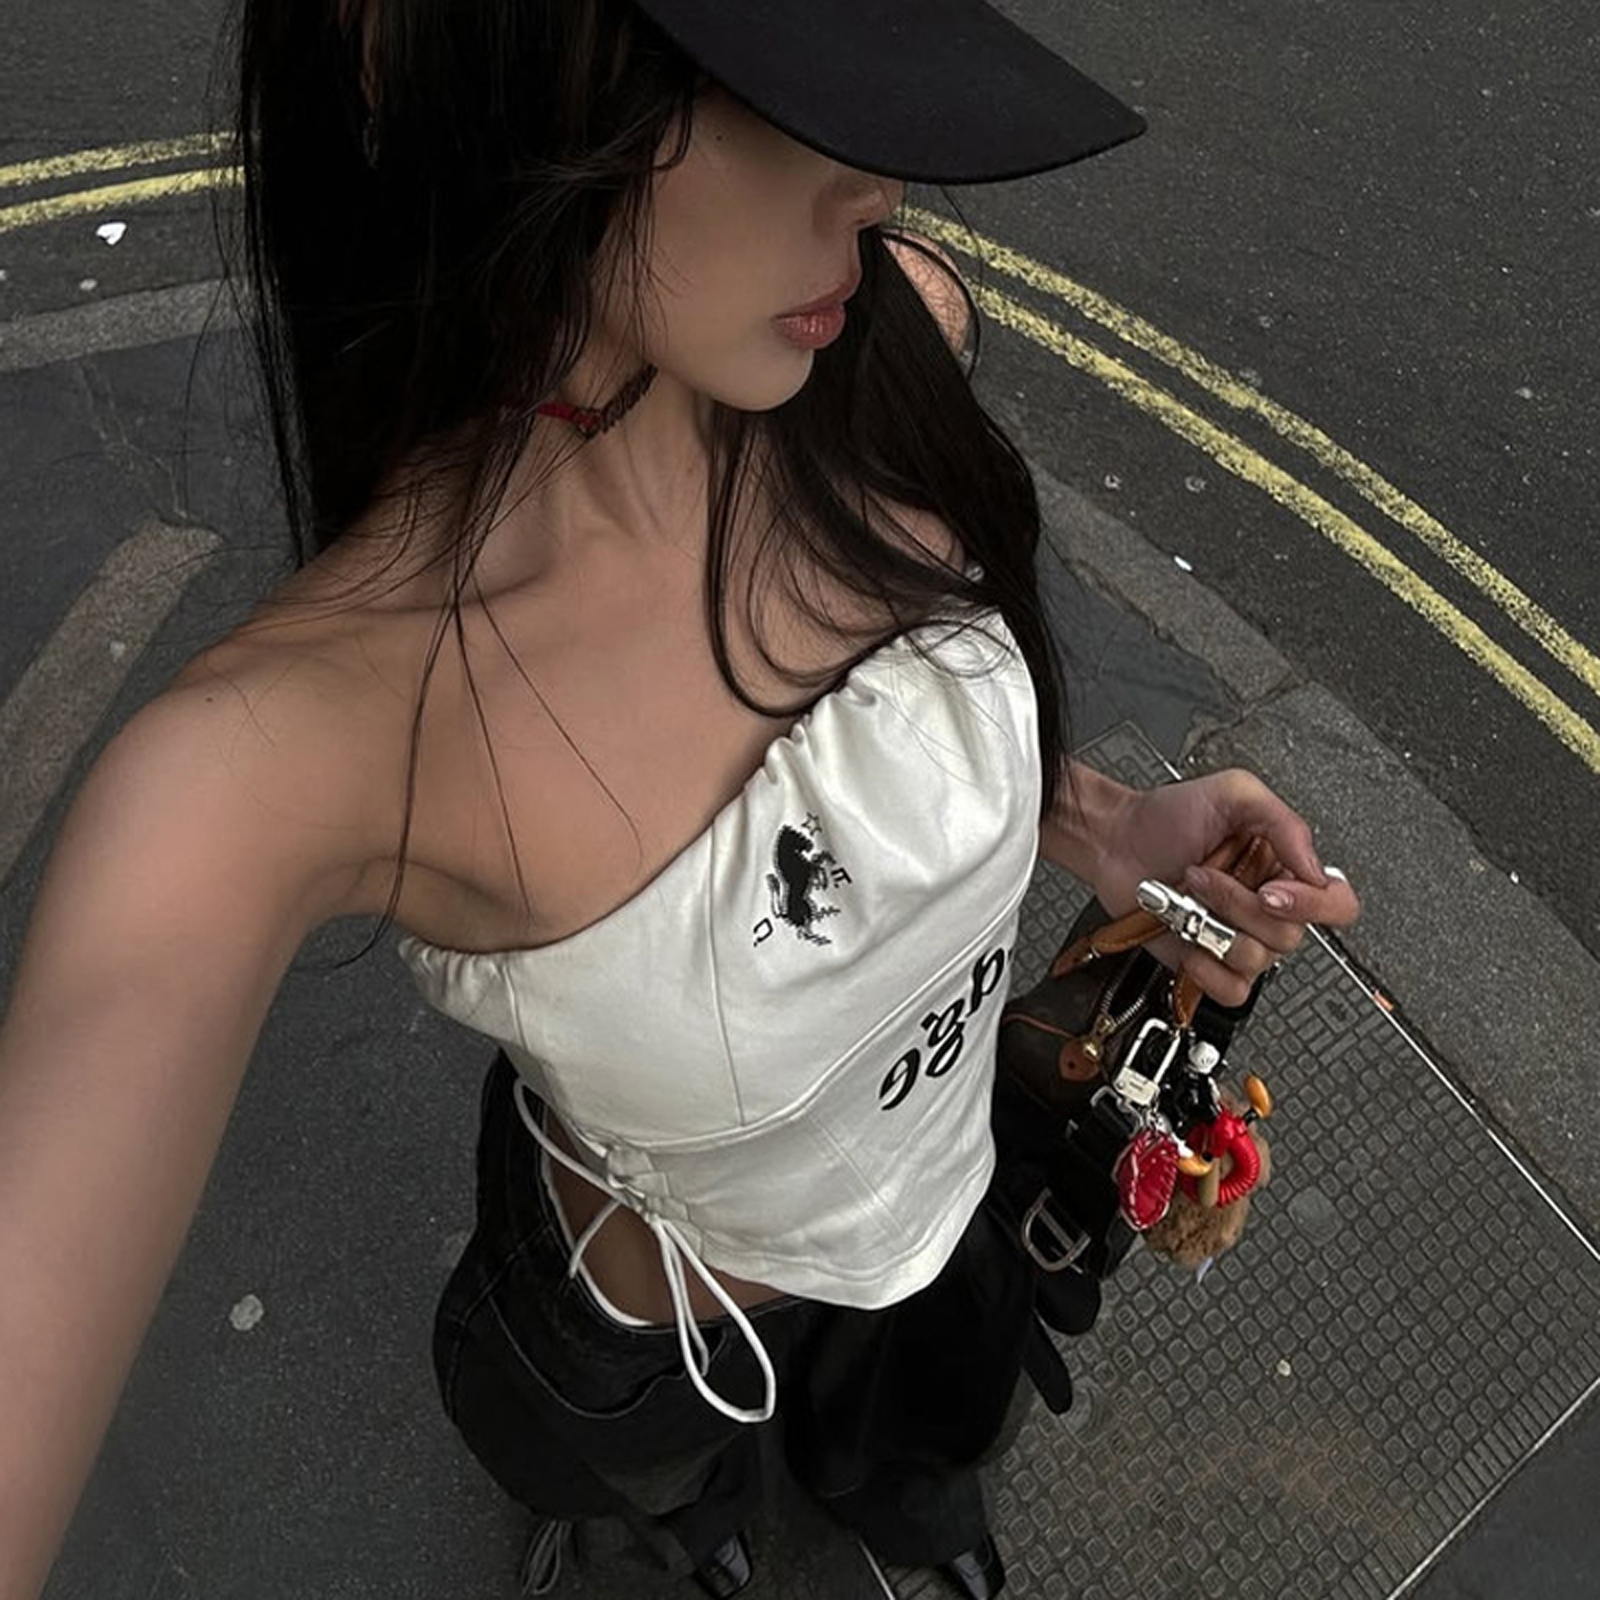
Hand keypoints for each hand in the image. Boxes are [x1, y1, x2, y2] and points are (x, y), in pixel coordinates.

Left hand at [1087, 768, 1361, 1007]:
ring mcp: (1236, 938)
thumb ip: (1284, 822)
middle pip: (1290, 935)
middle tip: (1205, 876)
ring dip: (1215, 927)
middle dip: (1240, 905)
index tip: (1273, 889)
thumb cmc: (1169, 816)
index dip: (1313, 904)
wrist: (1116, 840)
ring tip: (1188, 898)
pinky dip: (1210, 974)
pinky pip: (1232, 991)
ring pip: (1257, 961)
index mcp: (1284, 869)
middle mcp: (1266, 908)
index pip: (1335, 904)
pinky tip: (1191, 943)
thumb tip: (1316, 870)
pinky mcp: (1206, 963)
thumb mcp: (1234, 792)